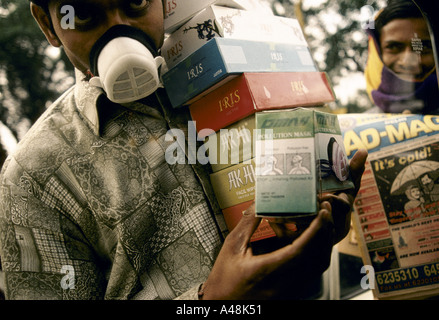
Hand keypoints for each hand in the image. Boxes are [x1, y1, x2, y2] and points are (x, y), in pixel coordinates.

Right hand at [200, 149, 367, 299]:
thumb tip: (259, 204)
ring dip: (324, 242)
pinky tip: (311, 241)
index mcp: (269, 270)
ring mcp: (292, 290)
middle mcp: (285, 283)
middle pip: (318, 256)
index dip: (317, 228)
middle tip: (325, 211)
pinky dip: (317, 254)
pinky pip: (313, 272)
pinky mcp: (293, 292)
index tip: (323, 212)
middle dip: (326, 231)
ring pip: (319, 265)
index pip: (303, 248)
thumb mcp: (232, 248)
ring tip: (321, 223)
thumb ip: (248, 224)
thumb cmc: (224, 281)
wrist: (225, 306)